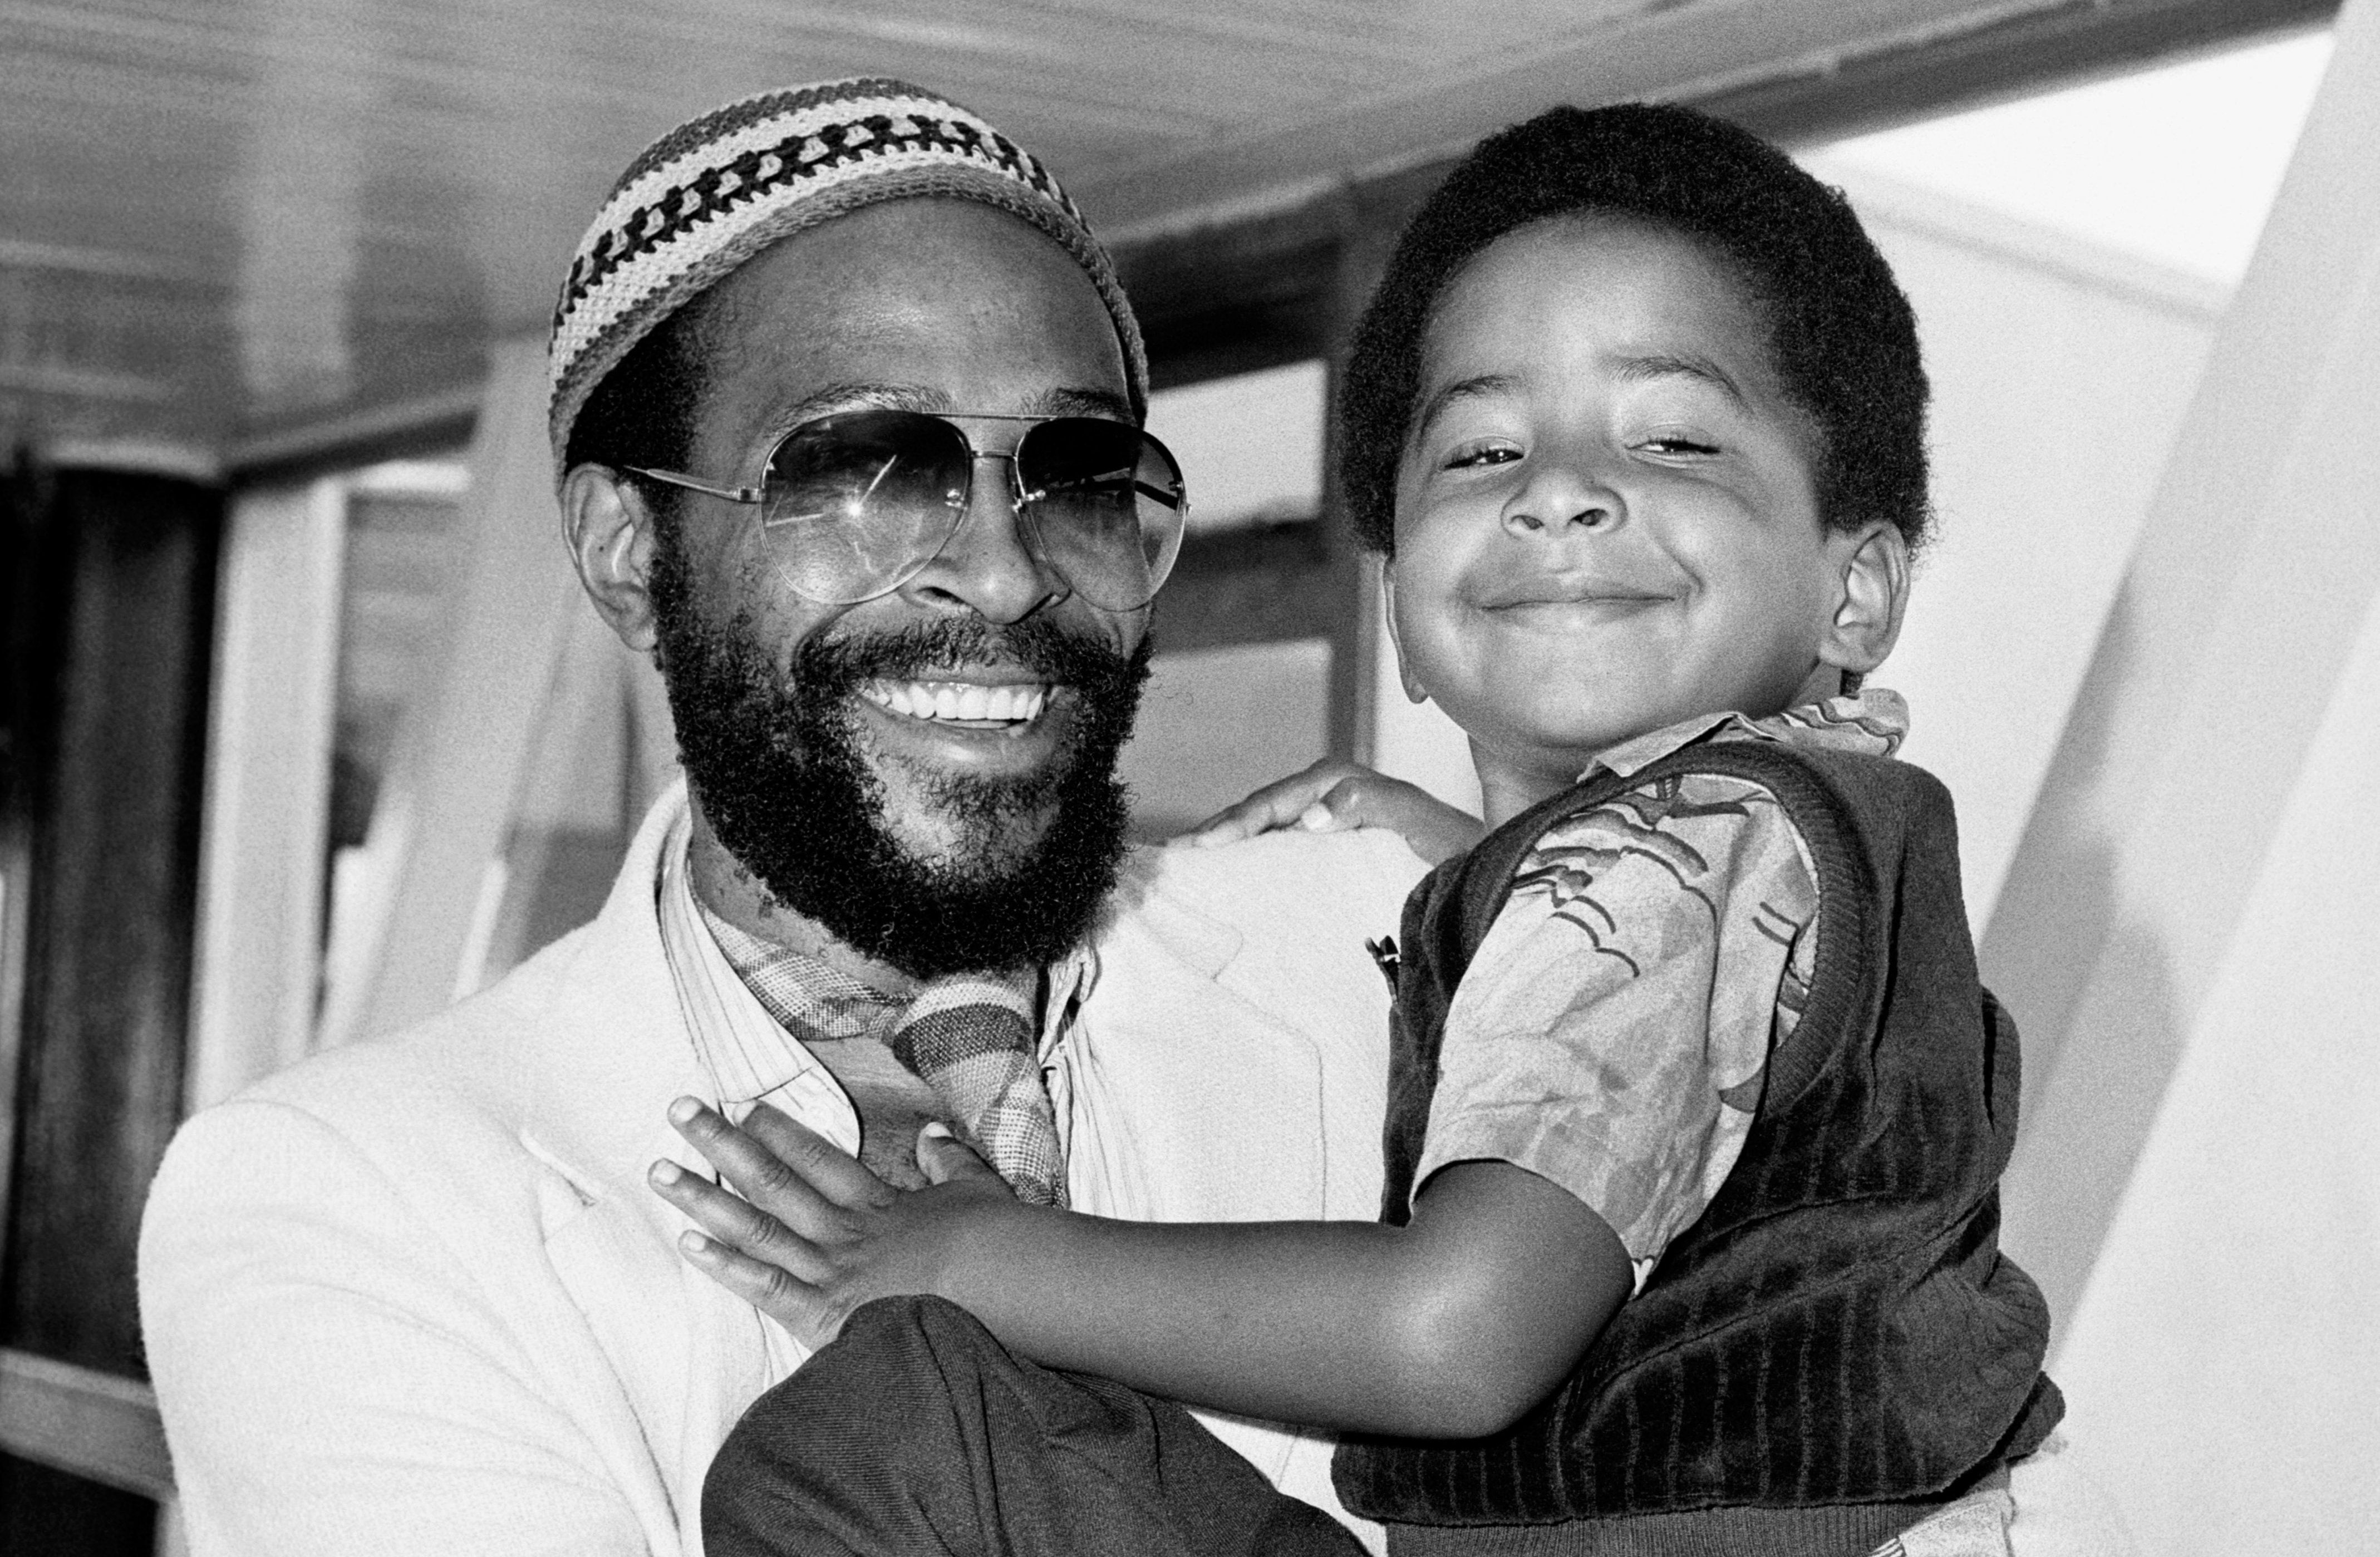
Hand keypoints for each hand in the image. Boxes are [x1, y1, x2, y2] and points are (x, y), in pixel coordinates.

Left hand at [648, 1099, 1021, 1348]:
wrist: (1002, 1293)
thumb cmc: (995, 1247)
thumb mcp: (979, 1192)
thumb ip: (951, 1162)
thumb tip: (932, 1135)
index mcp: (876, 1202)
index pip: (816, 1158)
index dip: (777, 1130)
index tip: (742, 1107)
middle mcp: (842, 1230)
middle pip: (771, 1179)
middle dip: (721, 1143)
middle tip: (679, 1111)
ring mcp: (829, 1271)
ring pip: (754, 1227)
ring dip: (704, 1197)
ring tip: (661, 1170)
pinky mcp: (824, 1314)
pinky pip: (765, 1286)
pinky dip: (724, 1265)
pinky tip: (688, 1242)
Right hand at [1173, 758, 1482, 864]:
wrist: (1490, 874)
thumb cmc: (1461, 851)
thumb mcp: (1424, 826)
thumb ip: (1377, 808)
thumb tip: (1312, 816)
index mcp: (1342, 784)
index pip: (1274, 802)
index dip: (1236, 822)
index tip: (1203, 847)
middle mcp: (1329, 796)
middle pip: (1258, 811)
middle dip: (1215, 832)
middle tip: (1172, 859)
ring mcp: (1326, 822)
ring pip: (1263, 829)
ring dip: (1226, 847)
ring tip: (1182, 870)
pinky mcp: (1328, 849)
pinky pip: (1278, 849)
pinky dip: (1247, 861)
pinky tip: (1223, 882)